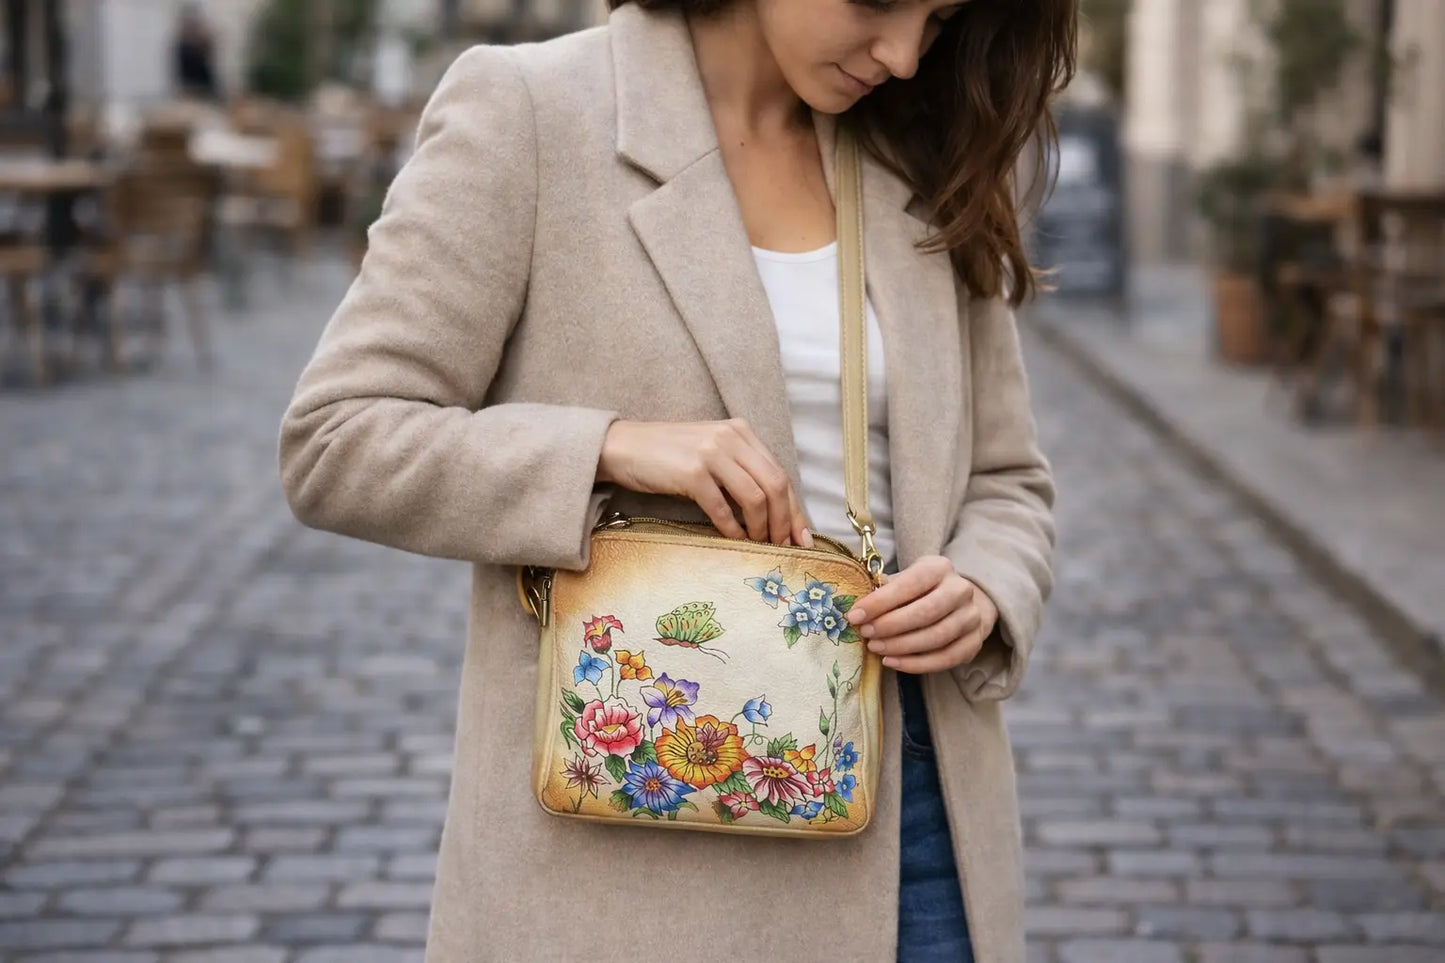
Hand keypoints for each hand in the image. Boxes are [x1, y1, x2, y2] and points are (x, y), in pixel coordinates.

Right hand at [597, 419, 813, 546]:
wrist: (622, 446)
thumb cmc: (667, 455)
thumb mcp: (711, 452)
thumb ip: (740, 470)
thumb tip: (773, 512)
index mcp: (740, 431)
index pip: (780, 472)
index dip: (795, 508)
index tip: (802, 536)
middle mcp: (730, 437)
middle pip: (775, 485)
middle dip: (785, 521)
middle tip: (784, 547)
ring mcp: (711, 453)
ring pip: (755, 497)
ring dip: (762, 528)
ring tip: (760, 545)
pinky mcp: (692, 473)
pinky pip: (723, 508)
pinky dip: (733, 529)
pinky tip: (735, 540)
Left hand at [845, 556, 997, 672]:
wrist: (959, 603)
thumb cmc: (921, 591)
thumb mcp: (905, 579)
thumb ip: (885, 589)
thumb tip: (860, 605)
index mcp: (939, 568)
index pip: (910, 583)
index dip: (881, 602)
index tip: (855, 616)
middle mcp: (960, 590)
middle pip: (926, 612)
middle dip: (890, 625)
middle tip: (866, 634)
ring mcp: (971, 618)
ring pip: (936, 637)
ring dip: (901, 646)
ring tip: (875, 648)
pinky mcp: (974, 643)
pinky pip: (945, 659)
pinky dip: (916, 664)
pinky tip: (892, 662)